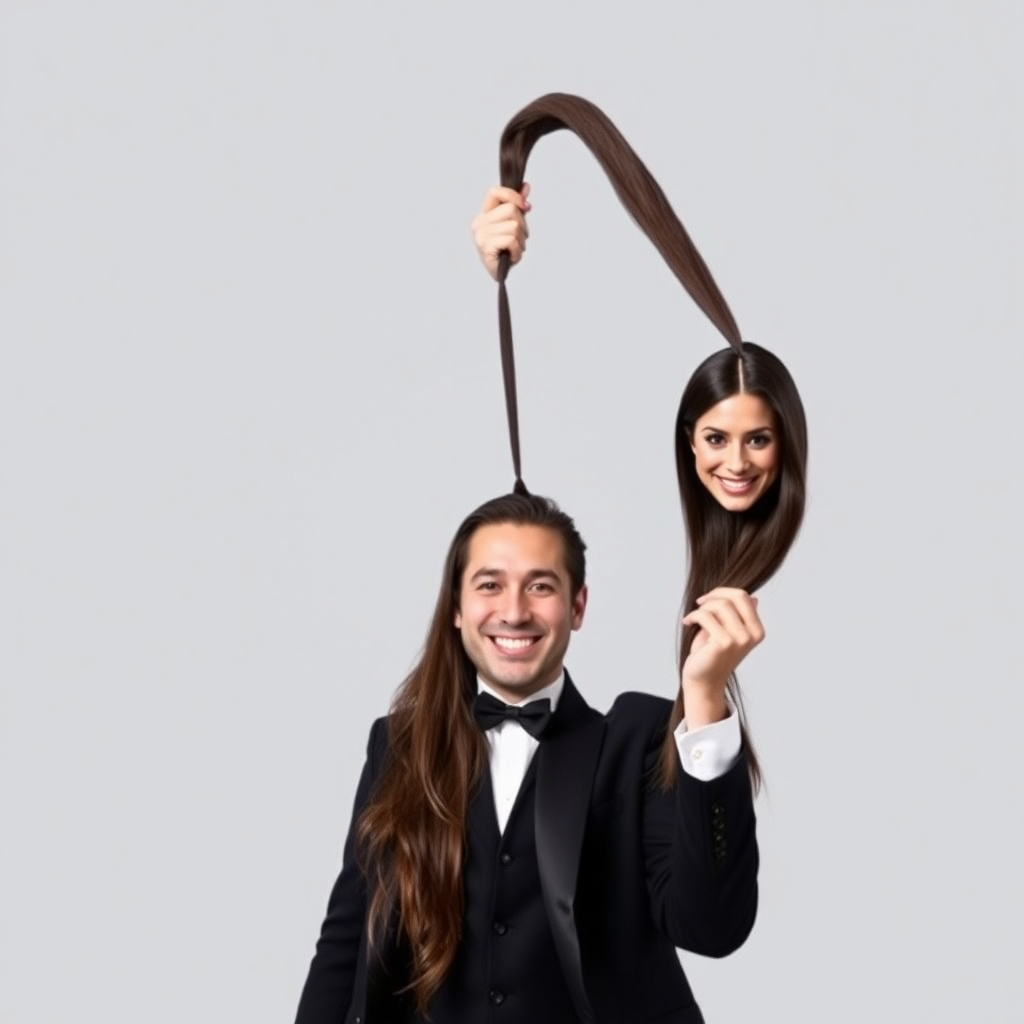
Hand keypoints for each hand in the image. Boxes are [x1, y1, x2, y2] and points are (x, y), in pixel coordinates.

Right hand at [471, 184, 530, 280]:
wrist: (499, 275)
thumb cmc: (505, 251)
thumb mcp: (513, 225)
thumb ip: (518, 206)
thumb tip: (526, 186)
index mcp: (484, 215)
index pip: (495, 192)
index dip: (512, 195)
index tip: (524, 206)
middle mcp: (479, 223)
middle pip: (510, 209)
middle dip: (522, 225)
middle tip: (520, 238)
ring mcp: (481, 235)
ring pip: (514, 226)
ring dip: (521, 240)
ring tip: (515, 249)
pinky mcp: (485, 247)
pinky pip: (511, 240)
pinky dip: (517, 250)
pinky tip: (512, 256)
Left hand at [680, 588, 764, 726]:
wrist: (703, 681)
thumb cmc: (712, 655)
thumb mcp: (728, 631)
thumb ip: (740, 616)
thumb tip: (754, 598)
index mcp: (757, 630)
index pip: (744, 596)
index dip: (722, 592)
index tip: (706, 600)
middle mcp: (752, 634)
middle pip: (735, 596)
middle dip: (714, 595)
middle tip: (699, 604)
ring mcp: (740, 639)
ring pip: (720, 605)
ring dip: (702, 608)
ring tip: (693, 618)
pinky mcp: (724, 643)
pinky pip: (706, 616)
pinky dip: (693, 616)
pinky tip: (687, 622)